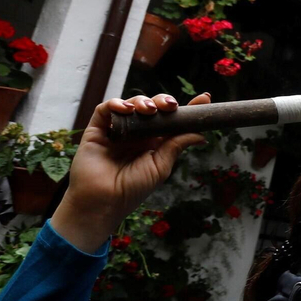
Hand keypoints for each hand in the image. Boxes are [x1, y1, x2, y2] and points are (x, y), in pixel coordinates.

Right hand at [52, 93, 208, 251]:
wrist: (103, 201)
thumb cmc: (132, 188)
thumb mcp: (161, 166)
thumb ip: (176, 145)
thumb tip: (201, 134)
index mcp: (154, 142)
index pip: (171, 120)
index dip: (186, 108)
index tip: (204, 98)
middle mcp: (136, 134)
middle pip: (152, 108)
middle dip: (163, 102)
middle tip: (170, 106)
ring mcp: (117, 130)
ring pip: (131, 104)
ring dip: (142, 101)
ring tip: (149, 110)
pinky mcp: (97, 129)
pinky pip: (105, 109)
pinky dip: (116, 104)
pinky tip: (126, 109)